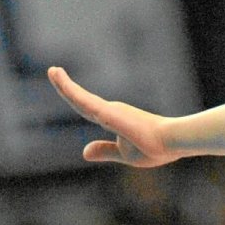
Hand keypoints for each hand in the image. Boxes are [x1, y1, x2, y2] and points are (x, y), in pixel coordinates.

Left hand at [46, 67, 176, 166]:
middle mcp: (110, 111)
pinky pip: (82, 100)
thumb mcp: (125, 154)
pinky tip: (58, 78)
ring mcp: (108, 110)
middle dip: (65, 86)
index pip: (89, 109)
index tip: (65, 87)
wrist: (171, 142)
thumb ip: (104, 150)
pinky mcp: (107, 112)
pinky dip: (68, 89)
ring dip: (63, 84)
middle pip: (80, 100)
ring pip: (78, 98)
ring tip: (52, 70)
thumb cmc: (155, 148)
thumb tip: (84, 152)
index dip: (76, 99)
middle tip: (53, 71)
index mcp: (114, 121)